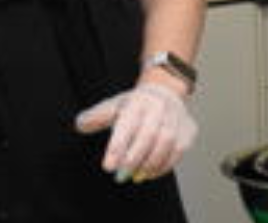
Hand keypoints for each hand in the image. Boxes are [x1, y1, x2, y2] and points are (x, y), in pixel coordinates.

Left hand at [74, 80, 198, 181]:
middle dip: (134, 158)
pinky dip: (165, 165)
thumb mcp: (114, 105)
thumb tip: (80, 124)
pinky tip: (151, 172)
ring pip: (167, 142)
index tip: (108, 166)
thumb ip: (96, 117)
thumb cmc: (135, 105)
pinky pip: (179, 150)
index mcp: (138, 101)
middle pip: (149, 134)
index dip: (118, 146)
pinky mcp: (188, 129)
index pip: (128, 124)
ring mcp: (176, 116)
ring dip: (150, 163)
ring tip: (136, 175)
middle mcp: (160, 106)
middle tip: (121, 175)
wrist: (166, 91)